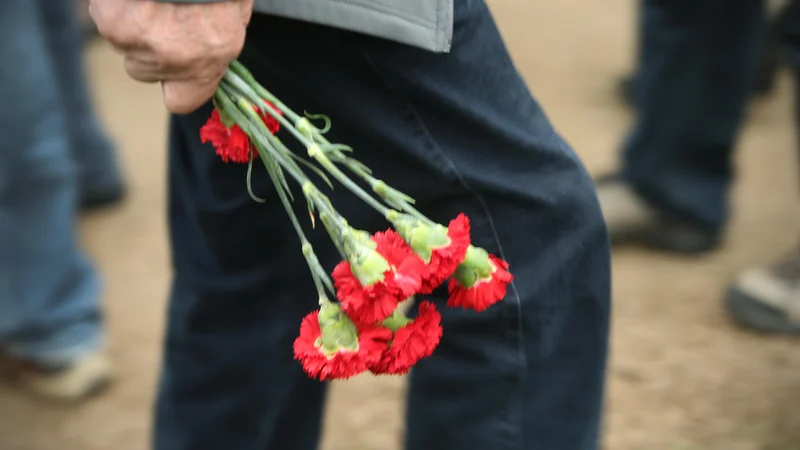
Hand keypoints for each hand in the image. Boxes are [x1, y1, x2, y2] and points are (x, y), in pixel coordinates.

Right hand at [90, 0, 253, 113]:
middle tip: (165, 13)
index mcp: (206, 61)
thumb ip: (216, 44)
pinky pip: (104, 13)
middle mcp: (169, 58)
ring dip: (131, 18)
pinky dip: (114, 2)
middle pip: (143, 69)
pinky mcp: (110, 19)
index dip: (177, 85)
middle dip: (150, 45)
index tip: (178, 69)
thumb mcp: (234, 15)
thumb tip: (205, 55)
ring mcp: (135, 40)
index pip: (181, 101)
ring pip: (121, 39)